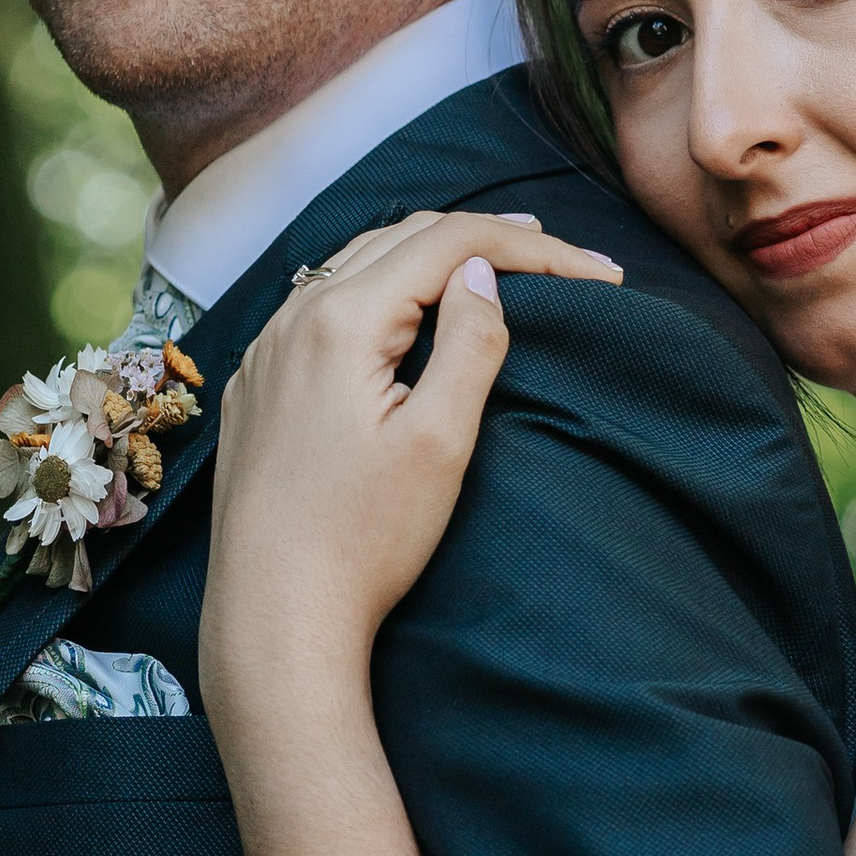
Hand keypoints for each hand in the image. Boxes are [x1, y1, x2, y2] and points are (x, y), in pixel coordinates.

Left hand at [200, 209, 621, 741]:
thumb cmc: (363, 543)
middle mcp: (292, 318)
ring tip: (494, 267)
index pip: (450, 243)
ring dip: (429, 258)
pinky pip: (320, 306)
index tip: (599, 274)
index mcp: (341, 320)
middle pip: (402, 238)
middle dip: (487, 239)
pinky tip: (406, 314)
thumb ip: (470, 345)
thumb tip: (482, 277)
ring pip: (356, 266)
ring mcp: (265, 350)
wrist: (274, 616)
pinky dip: (379, 291)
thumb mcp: (439, 442)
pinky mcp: (256, 386)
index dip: (534, 247)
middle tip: (561, 256)